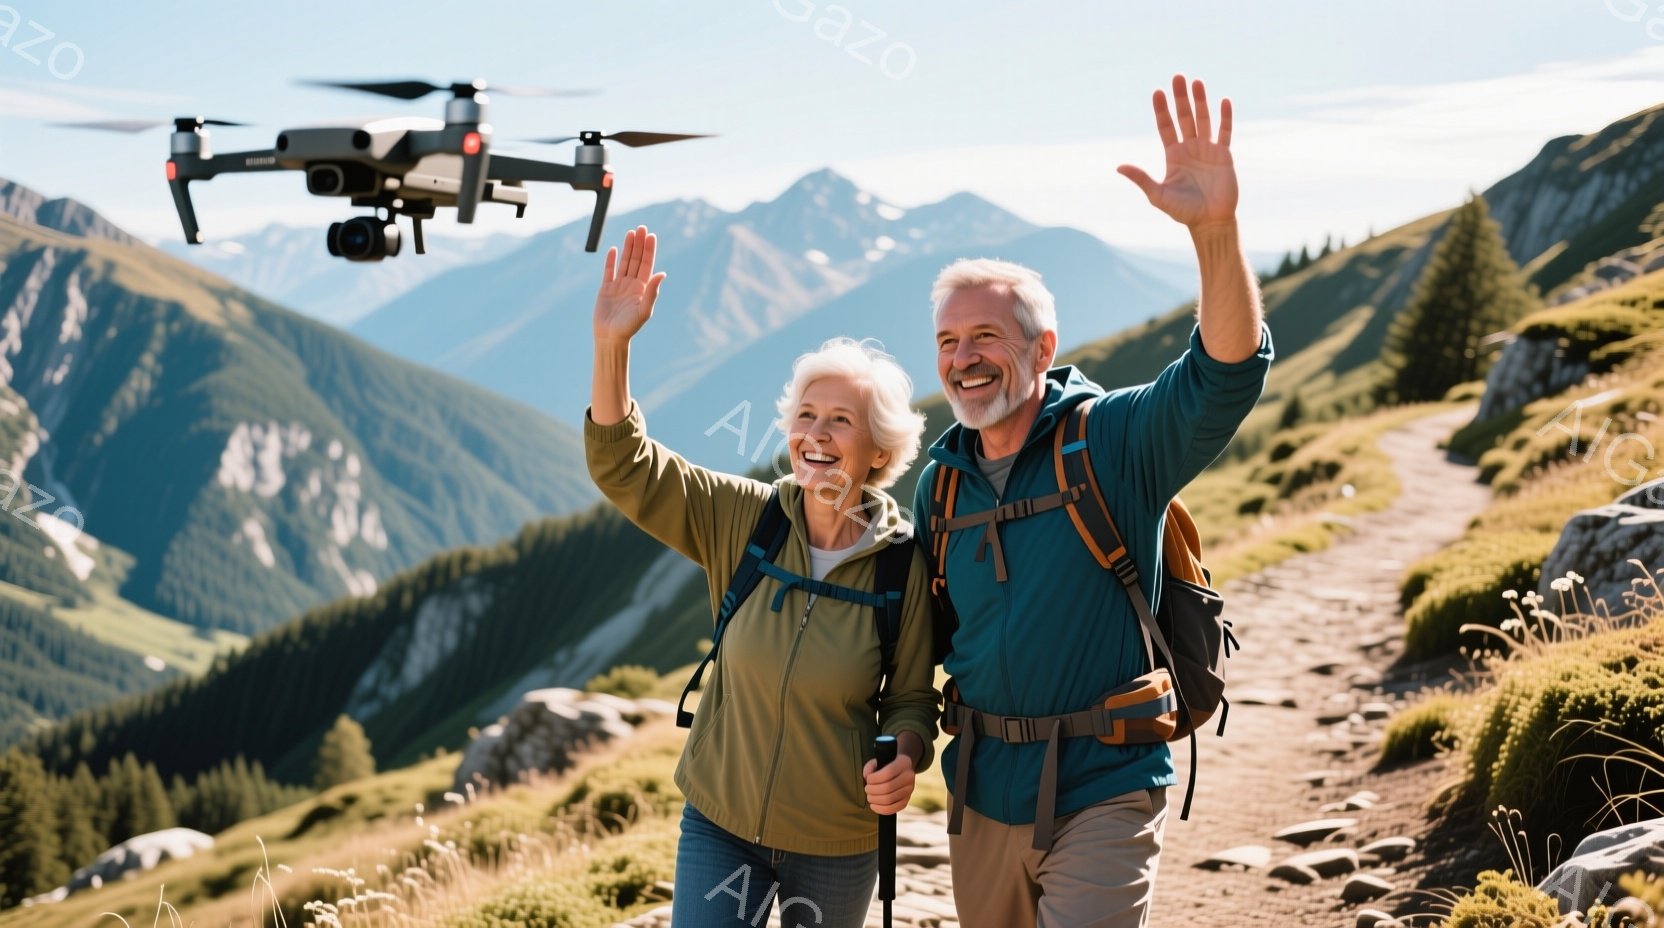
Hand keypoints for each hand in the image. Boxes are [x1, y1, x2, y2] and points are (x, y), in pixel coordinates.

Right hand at [593, 225, 665, 343]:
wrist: (610, 337)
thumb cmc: (629, 327)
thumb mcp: (644, 310)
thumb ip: (652, 292)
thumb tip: (662, 273)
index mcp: (643, 288)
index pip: (647, 264)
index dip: (649, 250)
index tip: (651, 236)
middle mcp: (632, 284)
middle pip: (636, 259)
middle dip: (639, 244)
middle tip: (641, 227)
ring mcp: (618, 285)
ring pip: (624, 262)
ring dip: (628, 247)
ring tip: (631, 232)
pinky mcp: (605, 289)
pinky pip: (608, 271)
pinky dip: (610, 260)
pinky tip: (614, 249)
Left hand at [863, 753, 915, 814]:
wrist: (900, 770)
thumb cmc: (886, 766)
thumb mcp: (879, 760)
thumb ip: (870, 767)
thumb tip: (866, 777)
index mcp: (903, 763)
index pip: (888, 773)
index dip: (874, 778)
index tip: (868, 779)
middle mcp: (909, 776)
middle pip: (888, 788)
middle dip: (873, 790)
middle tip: (867, 789)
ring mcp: (909, 790)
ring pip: (889, 799)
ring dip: (875, 799)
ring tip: (869, 796)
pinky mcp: (906, 801)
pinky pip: (893, 809)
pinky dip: (880, 809)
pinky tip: (873, 805)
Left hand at [1117, 74, 1237, 229]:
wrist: (1210, 222)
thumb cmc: (1183, 212)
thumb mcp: (1158, 195)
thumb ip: (1141, 179)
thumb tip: (1119, 167)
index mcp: (1173, 155)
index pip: (1165, 127)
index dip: (1161, 110)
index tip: (1157, 92)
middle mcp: (1190, 148)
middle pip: (1184, 117)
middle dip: (1180, 98)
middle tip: (1177, 76)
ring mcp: (1207, 150)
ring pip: (1203, 119)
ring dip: (1201, 101)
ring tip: (1197, 82)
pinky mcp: (1224, 155)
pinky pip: (1225, 132)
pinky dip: (1225, 117)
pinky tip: (1224, 101)